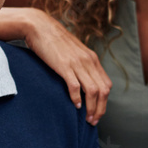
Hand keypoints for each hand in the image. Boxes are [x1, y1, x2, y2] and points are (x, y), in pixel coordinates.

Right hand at [3, 8, 111, 124]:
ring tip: (86, 118)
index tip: (98, 113)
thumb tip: (84, 82)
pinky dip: (77, 98)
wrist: (40, 27)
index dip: (105, 102)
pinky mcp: (64, 66)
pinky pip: (75, 86)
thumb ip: (82, 65)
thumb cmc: (55, 42)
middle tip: (93, 121)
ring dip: (91, 108)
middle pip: (103, 91)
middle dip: (100, 109)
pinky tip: (75, 105)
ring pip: (93, 91)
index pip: (107, 85)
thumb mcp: (75, 52)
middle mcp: (89, 61)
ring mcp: (77, 63)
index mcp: (93, 59)